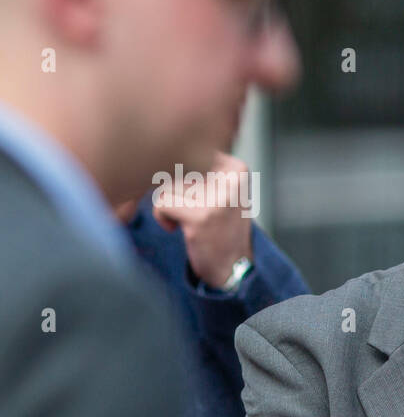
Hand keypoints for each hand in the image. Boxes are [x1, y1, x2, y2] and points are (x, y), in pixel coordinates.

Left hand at [153, 151, 253, 288]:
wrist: (233, 266)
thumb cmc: (218, 225)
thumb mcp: (219, 188)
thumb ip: (197, 166)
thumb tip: (155, 150)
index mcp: (237, 167)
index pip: (188, 154)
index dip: (182, 176)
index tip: (197, 197)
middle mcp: (230, 179)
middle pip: (175, 168)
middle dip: (174, 191)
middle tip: (192, 210)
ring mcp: (217, 198)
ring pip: (166, 185)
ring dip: (169, 204)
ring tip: (188, 219)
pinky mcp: (201, 217)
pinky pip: (161, 204)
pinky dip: (163, 218)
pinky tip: (180, 229)